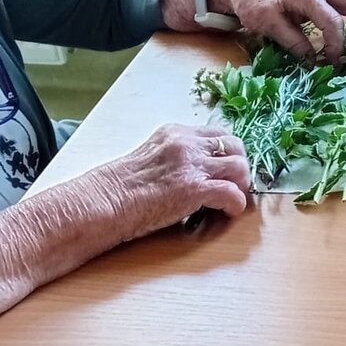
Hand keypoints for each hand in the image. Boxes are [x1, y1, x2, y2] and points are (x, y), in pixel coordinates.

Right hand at [91, 124, 252, 241]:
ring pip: (239, 167)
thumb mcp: (151, 157)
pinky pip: (232, 194)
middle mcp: (186, 144)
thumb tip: (196, 171)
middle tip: (235, 185)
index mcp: (175, 133)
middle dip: (240, 166)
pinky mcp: (193, 189)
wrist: (104, 202)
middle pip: (235, 146)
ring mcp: (191, 165)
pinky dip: (235, 205)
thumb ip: (175, 157)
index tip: (227, 169)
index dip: (229, 153)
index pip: (218, 134)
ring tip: (231, 199)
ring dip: (241, 185)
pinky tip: (226, 213)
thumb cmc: (121, 187)